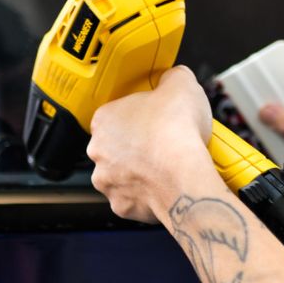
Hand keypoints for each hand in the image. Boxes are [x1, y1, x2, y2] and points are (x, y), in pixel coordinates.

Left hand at [88, 66, 215, 223]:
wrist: (184, 176)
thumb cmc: (176, 132)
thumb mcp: (181, 84)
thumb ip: (172, 76)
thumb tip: (173, 76)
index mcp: (105, 118)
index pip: (116, 113)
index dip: (140, 114)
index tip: (156, 117)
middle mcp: (99, 151)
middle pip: (117, 145)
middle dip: (137, 145)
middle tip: (164, 141)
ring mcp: (108, 180)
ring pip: (123, 174)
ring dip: (140, 171)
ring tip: (167, 165)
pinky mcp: (122, 206)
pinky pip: (134, 198)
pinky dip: (148, 194)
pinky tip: (166, 184)